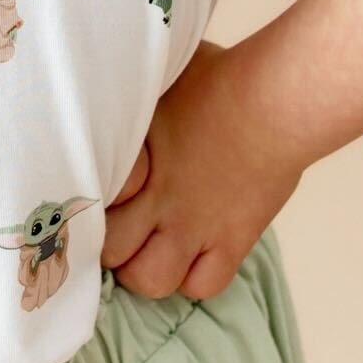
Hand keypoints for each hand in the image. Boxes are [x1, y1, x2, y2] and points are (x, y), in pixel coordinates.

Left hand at [101, 39, 305, 301]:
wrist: (276, 99)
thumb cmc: (218, 76)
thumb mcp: (158, 76)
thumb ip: (129, 95)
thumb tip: (106, 79)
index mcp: (133, 159)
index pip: (88, 202)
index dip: (85, 204)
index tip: (91, 198)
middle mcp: (158, 199)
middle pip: (112, 252)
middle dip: (111, 246)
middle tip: (123, 229)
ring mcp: (195, 226)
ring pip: (151, 280)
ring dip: (147, 270)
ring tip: (153, 249)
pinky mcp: (233, 241)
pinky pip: (203, 286)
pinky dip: (194, 278)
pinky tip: (194, 253)